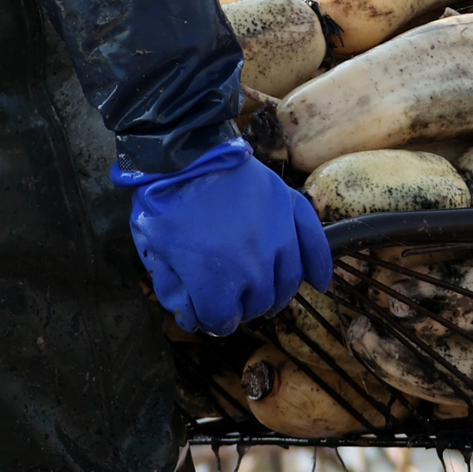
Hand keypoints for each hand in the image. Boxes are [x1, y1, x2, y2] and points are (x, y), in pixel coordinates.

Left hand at [113, 141, 332, 335]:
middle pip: (257, 305)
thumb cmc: (164, 200)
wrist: (185, 150)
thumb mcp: (153, 249)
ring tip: (264, 294)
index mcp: (215, 279)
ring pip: (287, 284)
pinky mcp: (292, 210)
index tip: (206, 313)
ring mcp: (279, 237)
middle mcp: (254, 266)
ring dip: (274, 294)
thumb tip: (190, 316)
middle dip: (242, 307)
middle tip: (231, 298)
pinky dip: (319, 267)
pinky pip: (315, 246)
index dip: (211, 320)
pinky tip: (319, 284)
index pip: (222, 321)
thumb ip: (172, 288)